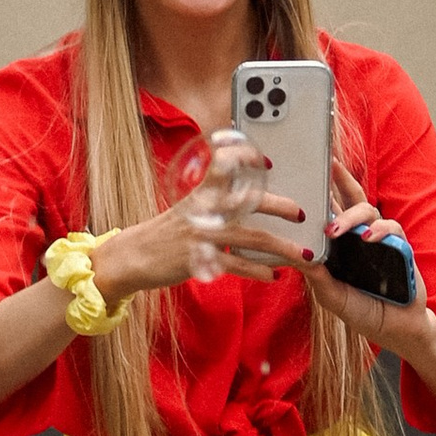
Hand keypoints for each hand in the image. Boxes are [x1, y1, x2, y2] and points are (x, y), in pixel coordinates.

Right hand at [104, 135, 305, 298]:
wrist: (132, 257)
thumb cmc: (165, 232)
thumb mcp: (187, 208)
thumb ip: (214, 200)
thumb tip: (247, 198)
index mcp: (201, 194)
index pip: (224, 168)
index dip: (246, 160)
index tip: (268, 160)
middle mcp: (205, 211)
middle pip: (249, 202)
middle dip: (280, 206)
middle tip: (302, 213)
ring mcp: (203, 236)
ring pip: (252, 238)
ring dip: (282, 248)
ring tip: (302, 255)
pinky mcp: (200, 260)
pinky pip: (237, 266)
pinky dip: (258, 272)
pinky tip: (273, 276)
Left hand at [316, 155, 416, 344]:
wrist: (398, 329)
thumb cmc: (364, 312)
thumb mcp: (333, 298)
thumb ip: (318, 278)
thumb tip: (298, 255)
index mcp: (341, 246)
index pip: (330, 211)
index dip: (322, 191)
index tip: (307, 172)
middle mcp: (358, 238)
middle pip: (351, 198)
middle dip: (341, 179)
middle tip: (328, 165)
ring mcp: (380, 239)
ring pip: (368, 210)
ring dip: (351, 216)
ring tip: (335, 229)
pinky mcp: (400, 246)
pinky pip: (391, 228)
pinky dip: (380, 230)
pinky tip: (368, 238)